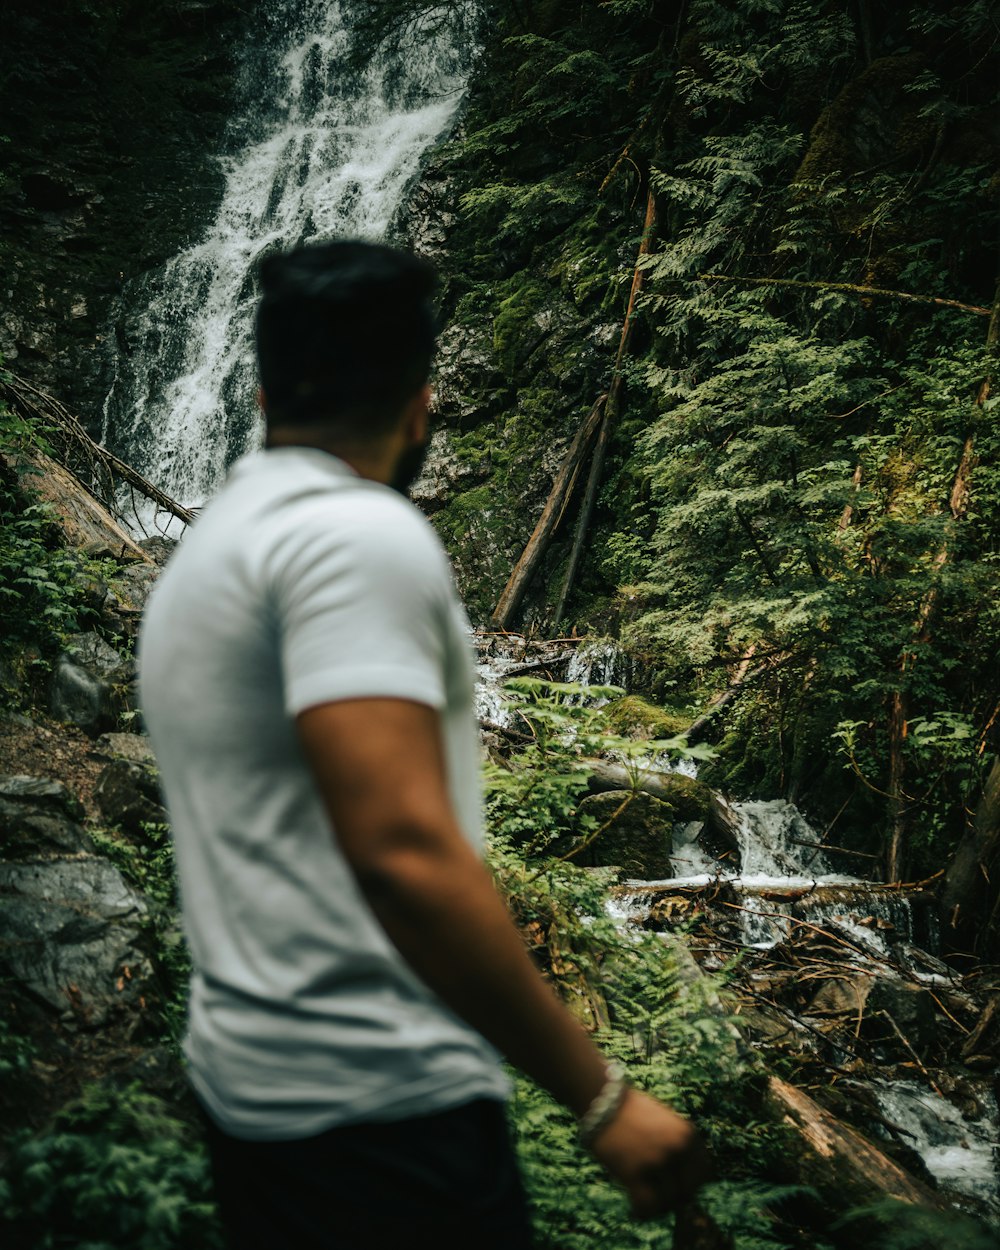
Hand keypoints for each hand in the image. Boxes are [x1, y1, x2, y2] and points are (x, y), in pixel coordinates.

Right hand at [588, 1088, 711, 1218]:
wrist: (603, 1100)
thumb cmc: (632, 1110)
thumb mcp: (665, 1121)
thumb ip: (678, 1145)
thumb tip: (684, 1179)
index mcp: (688, 1134)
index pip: (704, 1173)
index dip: (691, 1184)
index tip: (678, 1186)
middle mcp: (677, 1148)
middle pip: (687, 1191)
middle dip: (675, 1198)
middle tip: (659, 1196)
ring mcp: (656, 1161)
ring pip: (667, 1202)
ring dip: (657, 1206)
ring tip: (645, 1201)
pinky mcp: (634, 1173)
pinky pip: (646, 1206)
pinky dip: (641, 1211)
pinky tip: (634, 1208)